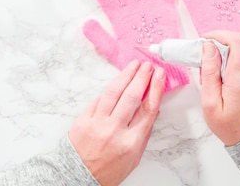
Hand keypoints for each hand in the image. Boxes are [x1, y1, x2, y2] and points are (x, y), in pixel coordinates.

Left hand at [68, 60, 165, 185]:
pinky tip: (118, 80)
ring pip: (114, 93)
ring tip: (134, 65)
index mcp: (130, 142)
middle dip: (142, 77)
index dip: (155, 88)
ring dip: (126, 76)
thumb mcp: (134, 158)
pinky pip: (99, 99)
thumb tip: (152, 111)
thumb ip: (143, 134)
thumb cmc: (108, 170)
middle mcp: (114, 131)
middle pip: (132, 97)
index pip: (147, 109)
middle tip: (148, 66)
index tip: (160, 75)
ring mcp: (97, 123)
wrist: (79, 177)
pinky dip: (110, 88)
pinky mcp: (83, 119)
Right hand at [199, 31, 239, 145]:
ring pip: (235, 54)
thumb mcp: (210, 103)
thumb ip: (209, 73)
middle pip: (232, 46)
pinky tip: (224, 84)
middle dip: (214, 53)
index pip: (235, 40)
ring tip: (214, 83)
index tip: (204, 41)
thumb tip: (209, 48)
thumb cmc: (230, 124)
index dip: (218, 35)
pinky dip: (229, 67)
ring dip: (221, 62)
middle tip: (203, 69)